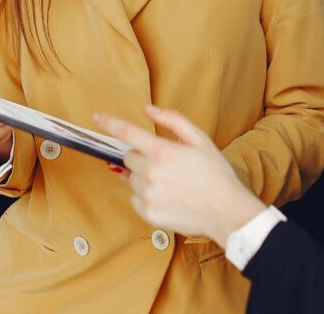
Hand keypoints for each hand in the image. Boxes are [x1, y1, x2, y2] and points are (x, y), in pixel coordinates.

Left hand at [95, 105, 266, 244]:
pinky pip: (134, 199)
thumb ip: (173, 120)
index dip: (110, 123)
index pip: (127, 133)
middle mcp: (150, 173)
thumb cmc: (216, 174)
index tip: (98, 117)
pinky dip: (145, 195)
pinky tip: (167, 196)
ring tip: (169, 183)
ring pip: (130, 178)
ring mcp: (147, 195)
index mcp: (162, 152)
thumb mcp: (200, 140)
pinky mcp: (147, 213)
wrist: (226, 211)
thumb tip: (149, 110)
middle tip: (164, 163)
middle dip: (142, 157)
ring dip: (143, 176)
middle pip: (128, 157)